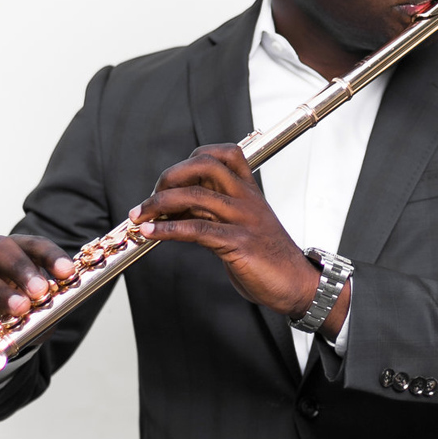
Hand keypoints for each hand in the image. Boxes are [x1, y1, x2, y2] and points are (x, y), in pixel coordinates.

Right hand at [0, 234, 75, 337]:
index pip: (33, 244)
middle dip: (20, 268)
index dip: (50, 255)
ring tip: (22, 308)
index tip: (68, 272)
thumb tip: (72, 293)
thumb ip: (57, 292)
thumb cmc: (27, 301)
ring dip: (3, 294)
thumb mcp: (44, 294)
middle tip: (40, 290)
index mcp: (16, 249)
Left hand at [129, 143, 320, 319]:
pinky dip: (167, 230)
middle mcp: (246, 198)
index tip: (170, 182)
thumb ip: (214, 212)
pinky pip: (196, 230)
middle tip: (150, 199)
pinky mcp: (238, 243)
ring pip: (195, 196)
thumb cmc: (268, 258)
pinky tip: (151, 232)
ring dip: (158, 204)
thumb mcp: (241, 226)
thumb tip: (176, 208)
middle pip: (204, 165)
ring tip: (139, 216)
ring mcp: (243, 219)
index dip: (190, 161)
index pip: (222, 154)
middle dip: (169, 177)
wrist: (298, 284)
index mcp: (249, 191)